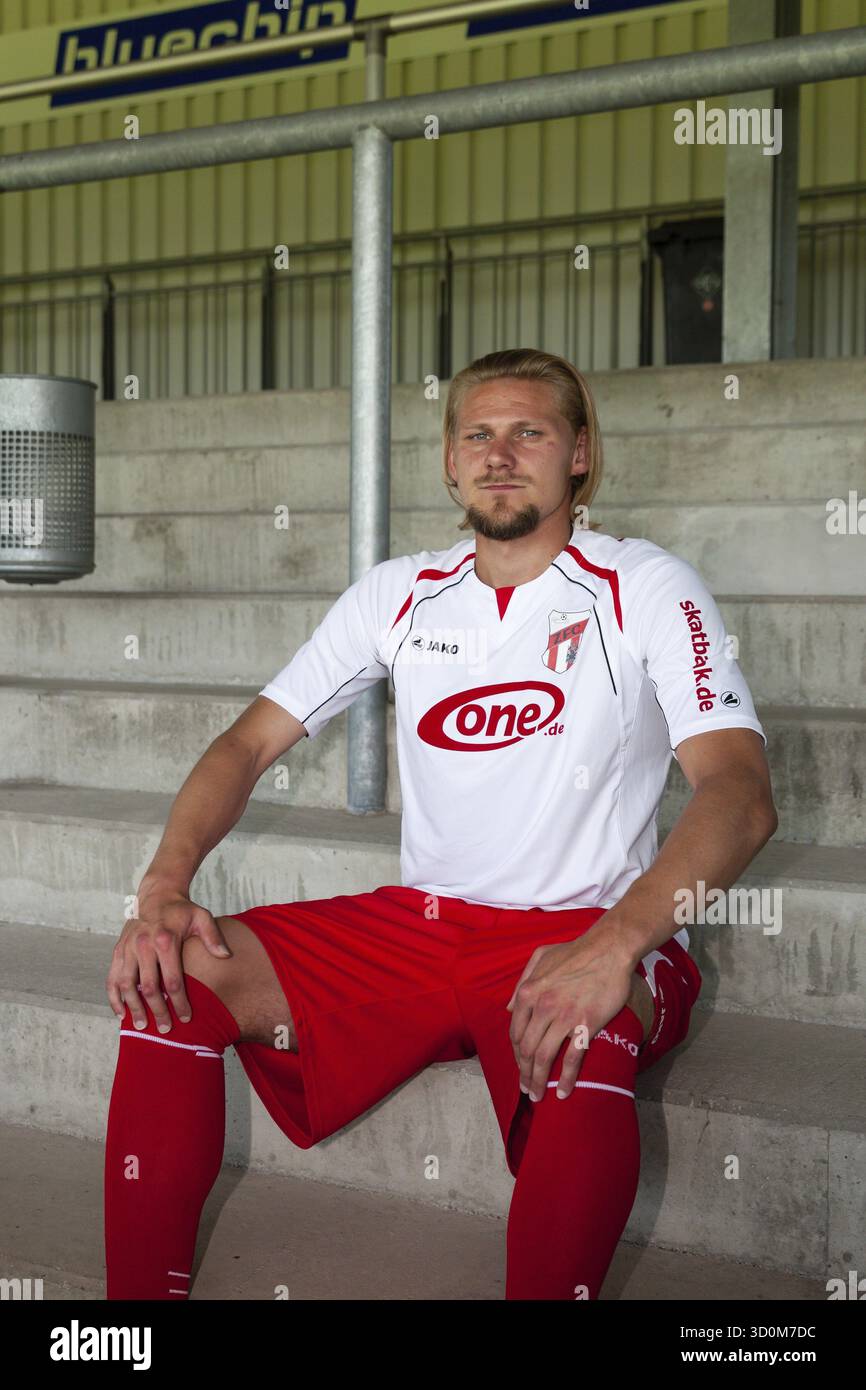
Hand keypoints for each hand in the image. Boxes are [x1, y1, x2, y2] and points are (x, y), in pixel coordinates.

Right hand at [105, 879, 231, 1033]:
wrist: (157, 894)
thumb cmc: (182, 910)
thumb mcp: (202, 917)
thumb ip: (213, 936)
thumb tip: (225, 956)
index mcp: (166, 940)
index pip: (172, 979)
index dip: (179, 1002)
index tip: (186, 1018)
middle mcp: (143, 945)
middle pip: (149, 987)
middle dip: (157, 1011)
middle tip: (164, 1030)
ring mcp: (128, 948)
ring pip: (127, 985)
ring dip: (133, 1008)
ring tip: (141, 1026)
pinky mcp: (118, 950)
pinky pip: (112, 977)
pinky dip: (113, 997)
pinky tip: (120, 1013)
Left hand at [505, 933, 633, 1101]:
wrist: (609, 949)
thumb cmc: (575, 951)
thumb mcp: (540, 957)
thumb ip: (522, 981)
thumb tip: (510, 1008)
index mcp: (528, 992)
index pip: (515, 1032)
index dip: (516, 1055)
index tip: (521, 1067)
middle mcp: (542, 1006)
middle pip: (526, 1049)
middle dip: (524, 1073)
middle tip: (528, 1089)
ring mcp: (563, 1017)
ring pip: (543, 1057)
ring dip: (538, 1081)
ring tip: (539, 1095)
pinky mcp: (585, 1024)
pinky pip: (571, 1058)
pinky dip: (565, 1078)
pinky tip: (563, 1092)